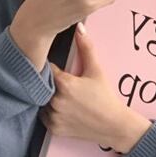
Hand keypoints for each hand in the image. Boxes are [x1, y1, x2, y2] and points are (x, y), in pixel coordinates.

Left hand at [40, 23, 151, 153]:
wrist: (113, 125)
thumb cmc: (105, 97)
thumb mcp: (96, 70)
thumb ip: (86, 48)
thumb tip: (79, 27)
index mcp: (64, 84)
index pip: (46, 69)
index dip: (51, 68)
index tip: (57, 69)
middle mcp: (56, 101)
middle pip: (43, 86)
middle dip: (50, 84)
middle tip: (64, 86)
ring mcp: (54, 116)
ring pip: (42, 102)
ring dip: (48, 99)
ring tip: (64, 98)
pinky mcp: (54, 129)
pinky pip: (44, 118)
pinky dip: (50, 114)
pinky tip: (62, 110)